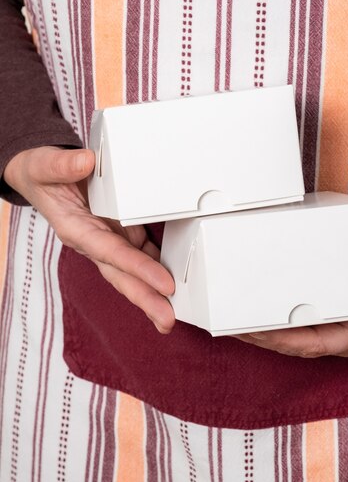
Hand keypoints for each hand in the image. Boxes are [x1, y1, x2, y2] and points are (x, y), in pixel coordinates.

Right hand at [4, 146, 174, 332]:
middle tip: (169, 319)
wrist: (40, 176)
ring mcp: (108, 237)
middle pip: (122, 274)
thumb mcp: (43, 165)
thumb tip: (85, 162)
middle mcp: (93, 240)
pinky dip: (156, 267)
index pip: (110, 252)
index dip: (137, 268)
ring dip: (153, 292)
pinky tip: (173, 281)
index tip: (163, 283)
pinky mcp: (119, 230)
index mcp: (76, 229)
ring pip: (133, 269)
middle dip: (146, 298)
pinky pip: (140, 252)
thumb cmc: (42, 174)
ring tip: (172, 313)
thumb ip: (61, 165)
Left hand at [236, 253, 347, 356]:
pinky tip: (256, 310)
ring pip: (291, 336)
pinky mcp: (328, 316)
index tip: (255, 333)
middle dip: (261, 337)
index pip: (311, 344)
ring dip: (262, 330)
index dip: (281, 341)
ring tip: (233, 321)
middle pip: (293, 343)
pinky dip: (274, 319)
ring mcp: (333, 328)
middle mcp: (340, 337)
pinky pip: (296, 323)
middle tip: (230, 326)